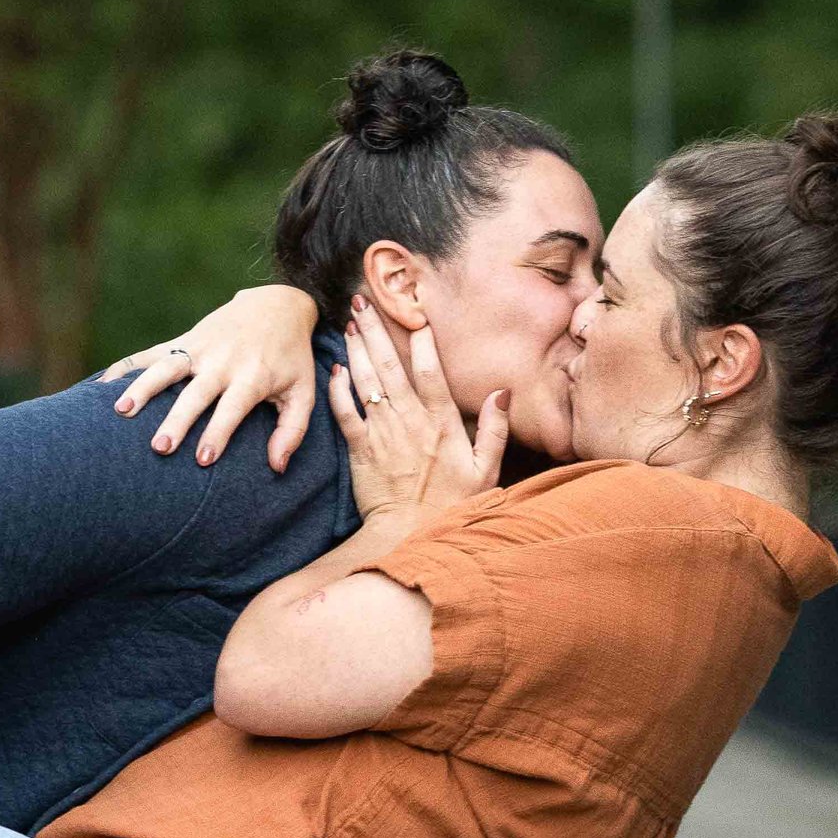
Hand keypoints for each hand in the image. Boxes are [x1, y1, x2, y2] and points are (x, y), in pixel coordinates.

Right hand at [102, 283, 321, 469]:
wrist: (277, 305)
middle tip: (160, 447)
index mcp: (253, 376)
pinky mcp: (185, 339)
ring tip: (120, 411)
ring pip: (167, 367)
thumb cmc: (291, 358)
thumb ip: (292, 430)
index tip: (203, 460)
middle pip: (196, 393)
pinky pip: (150, 353)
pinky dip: (126, 366)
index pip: (233, 407)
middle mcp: (224, 361)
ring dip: (142, 387)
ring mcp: (201, 347)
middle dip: (177, 419)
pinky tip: (102, 385)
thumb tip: (277, 467)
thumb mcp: (303, 392)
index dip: (218, 432)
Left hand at [329, 300, 507, 532]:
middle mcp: (410, 422)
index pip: (432, 372)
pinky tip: (336, 368)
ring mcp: (382, 434)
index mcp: (442, 424)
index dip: (423, 341)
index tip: (416, 312)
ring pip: (366, 382)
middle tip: (363, 301)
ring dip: (356, 349)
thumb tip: (502, 392)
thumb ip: (495, 430)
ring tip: (349, 322)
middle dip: (377, 330)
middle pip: (391, 367)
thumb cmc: (452, 506)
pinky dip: (339, 389)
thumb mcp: (486, 471)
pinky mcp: (359, 450)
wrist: (409, 537)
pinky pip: (345, 413)